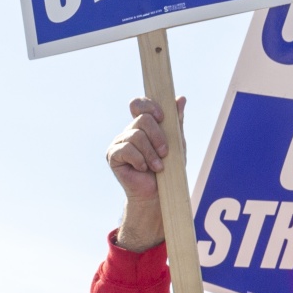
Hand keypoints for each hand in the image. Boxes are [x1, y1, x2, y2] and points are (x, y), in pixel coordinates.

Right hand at [106, 97, 183, 250]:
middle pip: (142, 119)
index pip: (139, 104)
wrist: (159, 193)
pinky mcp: (112, 155)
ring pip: (136, 135)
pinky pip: (127, 149)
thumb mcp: (176, 142)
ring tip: (158, 166)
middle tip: (165, 152)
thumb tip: (180, 98)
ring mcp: (119, 143)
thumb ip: (176, 121)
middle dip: (158, 136)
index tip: (162, 117)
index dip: (150, 106)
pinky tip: (144, 169)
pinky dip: (140, 160)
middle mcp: (128, 131)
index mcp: (143, 125)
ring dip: (152, 153)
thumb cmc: (169, 168)